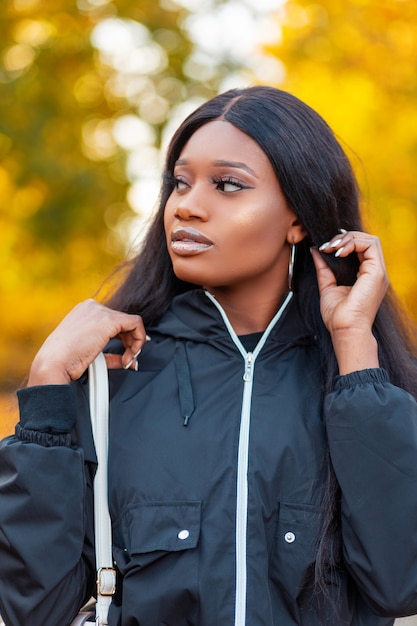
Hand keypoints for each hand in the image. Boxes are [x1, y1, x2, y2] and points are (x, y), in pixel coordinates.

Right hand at [28, 299, 148, 385]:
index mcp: (83, 311)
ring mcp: (99, 311)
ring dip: (135, 344)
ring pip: (132, 322)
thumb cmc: (63, 361)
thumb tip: (123, 360)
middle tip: (129, 359)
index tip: (129, 350)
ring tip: (128, 359)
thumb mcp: (88, 352)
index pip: (113, 320)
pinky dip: (139, 340)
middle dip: (131, 342)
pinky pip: (136, 324)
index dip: (124, 336)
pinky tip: (132, 354)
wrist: (54, 362)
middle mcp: (92, 307)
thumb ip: (107, 353)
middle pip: (123, 321)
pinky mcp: (109, 320)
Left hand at [310, 231, 388, 373]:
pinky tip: (338, 252)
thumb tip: (317, 251)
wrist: (344, 329)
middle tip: (328, 245)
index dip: (344, 242)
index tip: (326, 248)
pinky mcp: (377, 273)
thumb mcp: (327, 286)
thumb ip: (324, 268)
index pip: (361, 247)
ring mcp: (377, 272)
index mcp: (365, 275)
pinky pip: (370, 245)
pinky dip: (352, 243)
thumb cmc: (338, 316)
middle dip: (345, 237)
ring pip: (370, 239)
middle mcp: (374, 272)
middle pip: (367, 240)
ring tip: (332, 247)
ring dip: (348, 238)